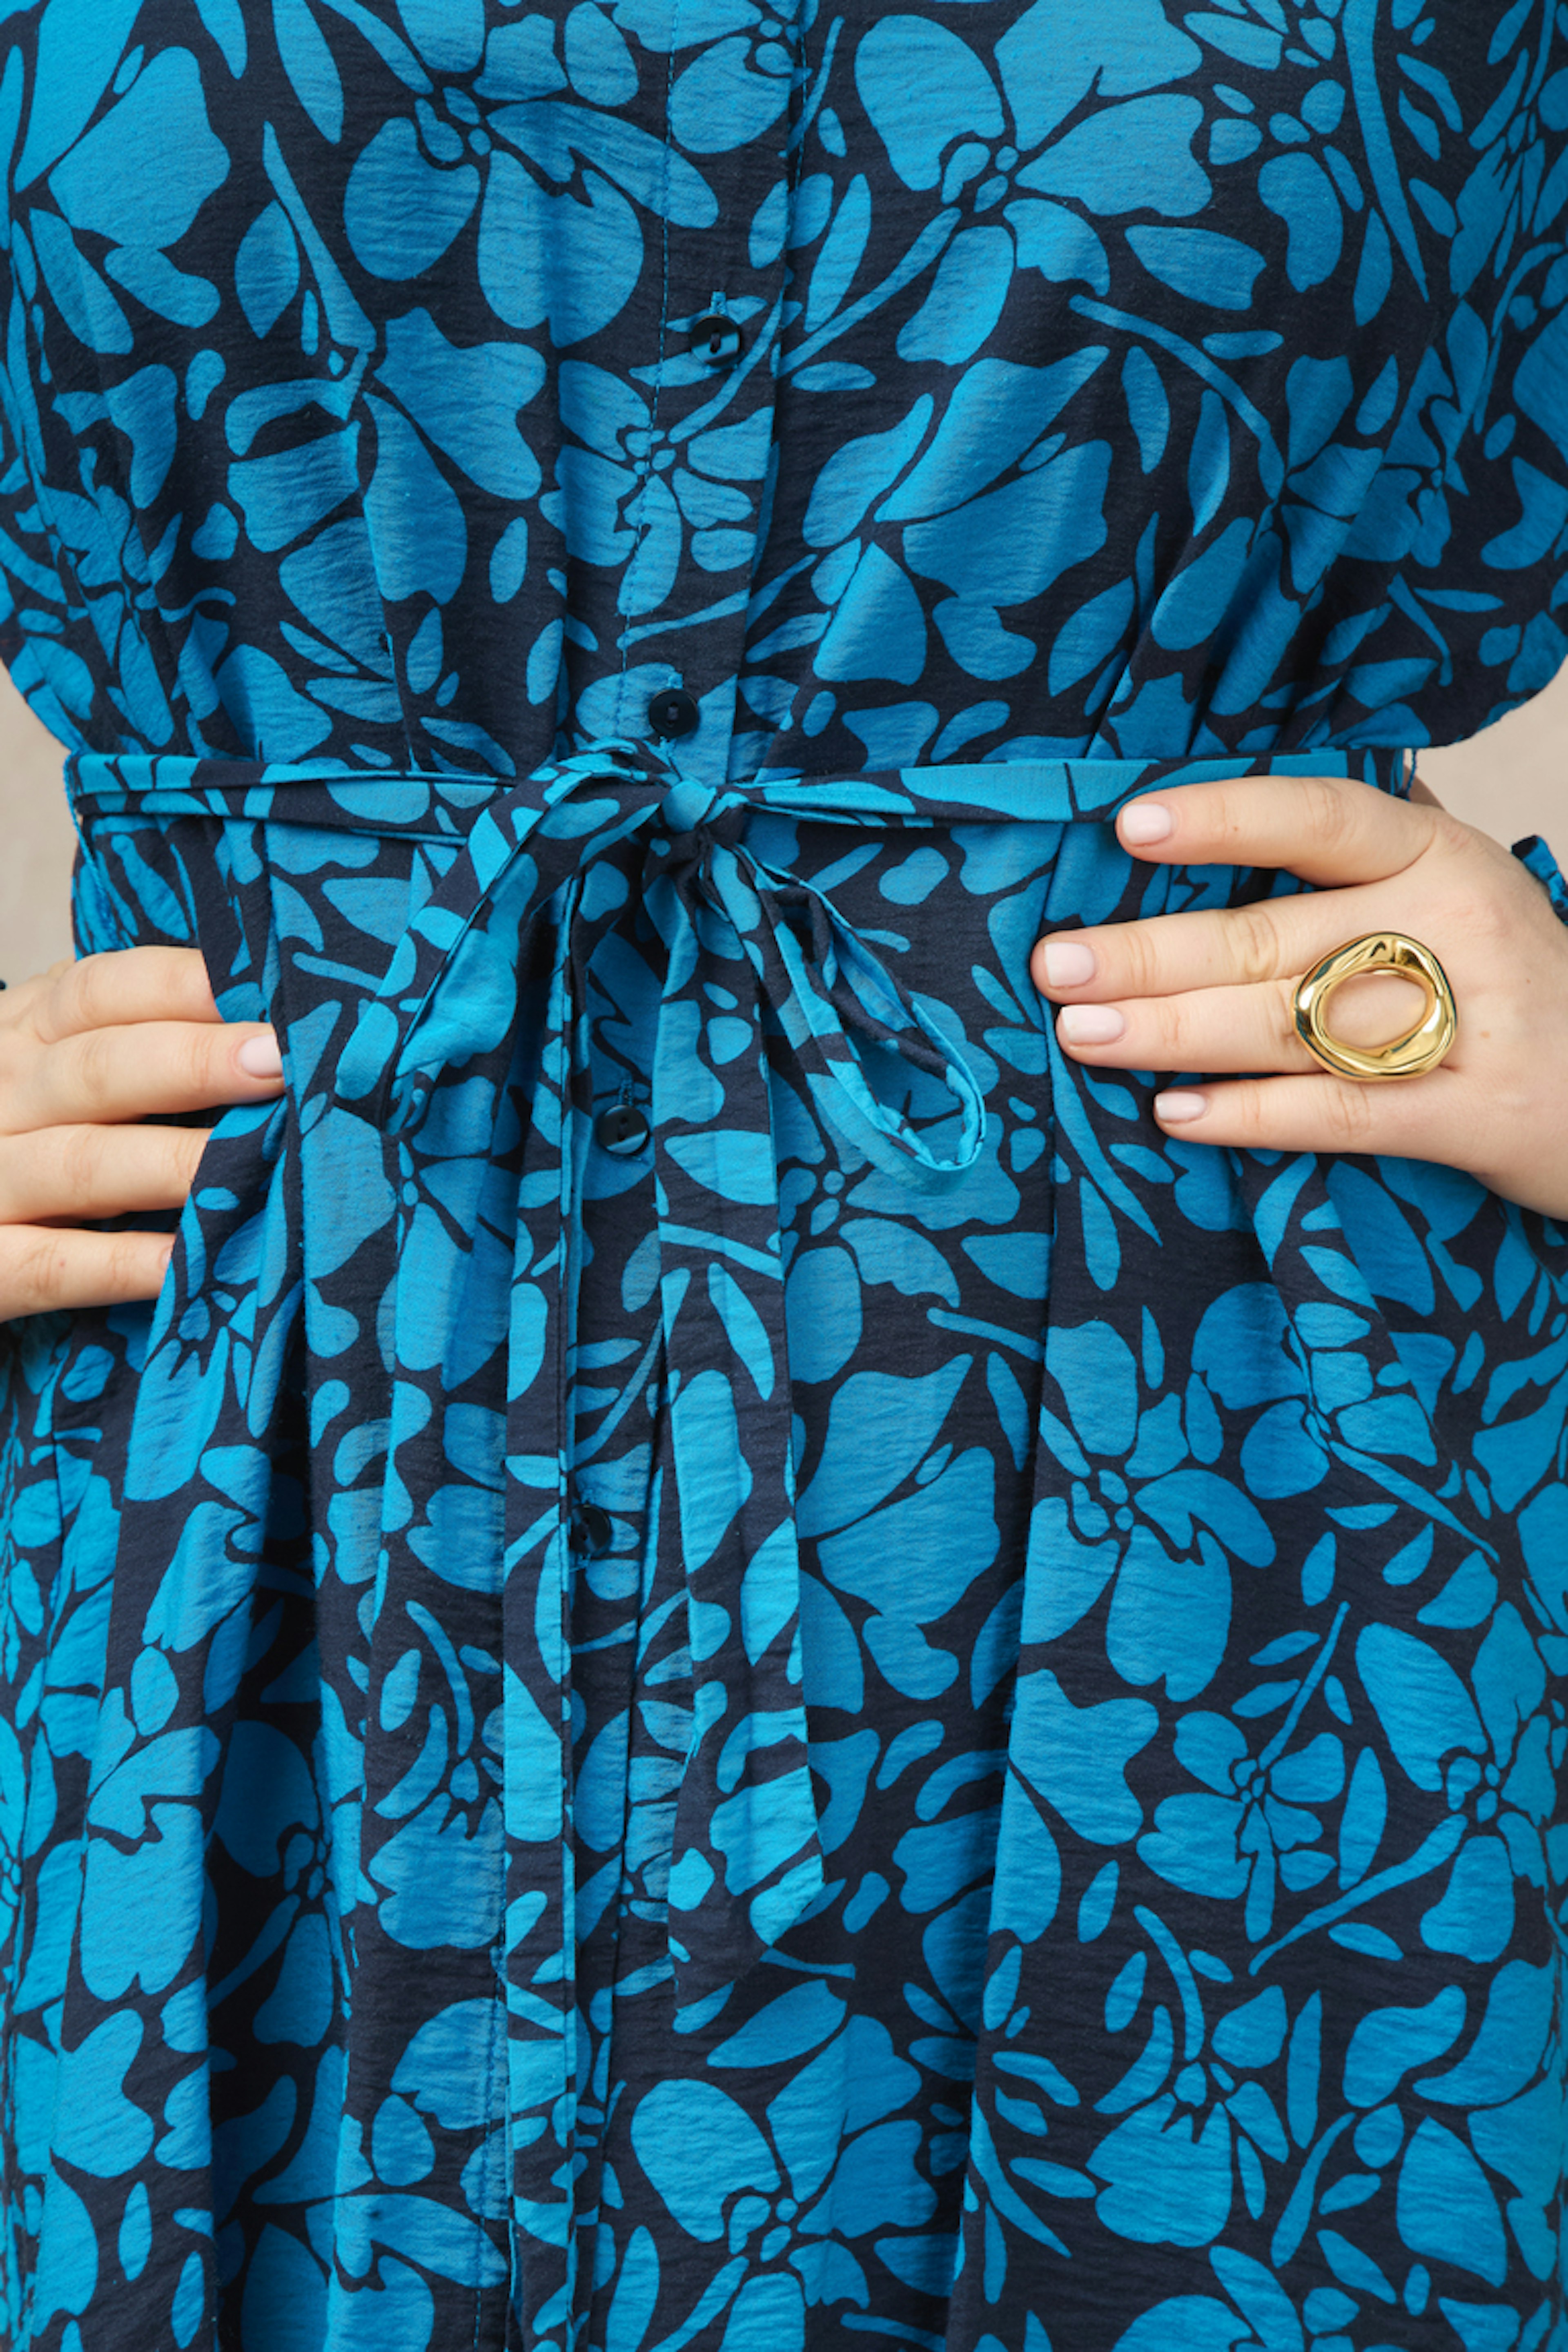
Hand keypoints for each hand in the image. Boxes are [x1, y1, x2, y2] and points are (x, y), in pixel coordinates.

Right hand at [0, 948, 284, 1322]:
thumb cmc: (35, 1129)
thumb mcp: (60, 1066)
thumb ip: (134, 1038)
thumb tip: (265, 1029)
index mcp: (25, 1034)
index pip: (101, 992)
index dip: (184, 987)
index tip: (270, 992)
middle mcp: (1, 1100)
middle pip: (98, 1071)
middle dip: (195, 1064)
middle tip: (281, 1066)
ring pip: (82, 1165)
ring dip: (174, 1162)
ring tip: (261, 1159)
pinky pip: (52, 1266)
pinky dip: (120, 1264)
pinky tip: (185, 1262)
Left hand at [1031, 772, 1567, 1218]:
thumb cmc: (1503, 977)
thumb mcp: (1453, 889)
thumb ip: (1363, 851)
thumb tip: (1227, 801)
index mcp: (1438, 857)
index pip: (1320, 818)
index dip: (1224, 819)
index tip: (1130, 825)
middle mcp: (1450, 928)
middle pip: (1272, 937)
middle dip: (1150, 955)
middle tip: (1057, 965)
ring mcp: (1463, 1024)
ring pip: (1288, 1025)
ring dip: (1172, 1032)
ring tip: (1080, 1035)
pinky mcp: (1468, 1117)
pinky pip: (1336, 1115)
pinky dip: (1249, 1114)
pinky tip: (1172, 1113)